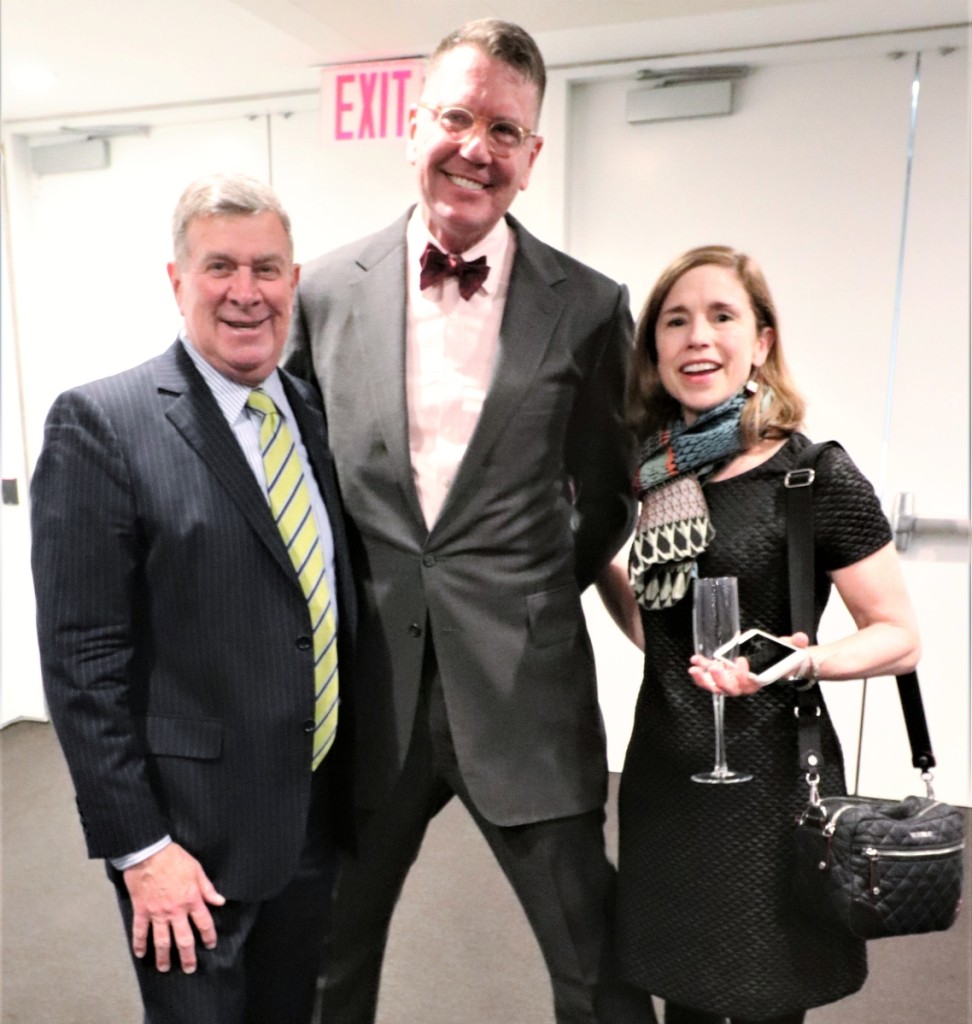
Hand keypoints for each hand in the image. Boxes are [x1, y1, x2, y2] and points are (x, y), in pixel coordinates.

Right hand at [123, 842, 225, 973]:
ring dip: (163, 957)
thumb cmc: (174, 858)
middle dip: (187, 956)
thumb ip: (208, 888)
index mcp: (191, 899)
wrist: (149, 853)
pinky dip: (139, 944)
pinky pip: (140, 932)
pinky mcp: (141, 911)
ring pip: (161, 941)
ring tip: (164, 968)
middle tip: (189, 968)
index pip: (203, 923)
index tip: (210, 945)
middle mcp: (175, 910)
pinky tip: (140, 954)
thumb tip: (220, 901)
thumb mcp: (197, 869)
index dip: (208, 936)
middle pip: (183, 939)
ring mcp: (157, 913)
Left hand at [689, 631, 815, 694]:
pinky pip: (711, 677)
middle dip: (720, 680)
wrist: (780, 663)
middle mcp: (745, 684)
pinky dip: (702, 670)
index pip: (751, 684)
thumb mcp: (792, 650)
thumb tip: (799, 638)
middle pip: (731, 689)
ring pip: (717, 687)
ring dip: (704, 679)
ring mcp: (733, 680)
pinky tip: (695, 662)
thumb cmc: (783, 660)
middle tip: (713, 668)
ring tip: (695, 669)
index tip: (741, 661)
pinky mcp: (725, 673)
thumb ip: (795, 644)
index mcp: (760, 680)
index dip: (744, 676)